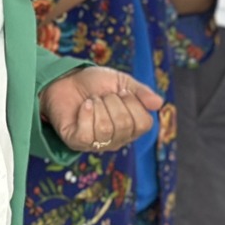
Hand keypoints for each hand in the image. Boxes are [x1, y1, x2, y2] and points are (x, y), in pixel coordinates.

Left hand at [40, 67, 163, 154]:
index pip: (144, 123)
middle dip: (112, 102)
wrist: (65, 80)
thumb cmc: (94, 84)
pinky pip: (87, 135)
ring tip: (92, 101)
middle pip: (124, 124)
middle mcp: (118, 139)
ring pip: (105, 129)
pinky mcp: (77, 142)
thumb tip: (159, 103)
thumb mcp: (121, 82)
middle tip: (102, 96)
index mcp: (132, 127)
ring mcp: (98, 144)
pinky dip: (85, 113)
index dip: (133, 103)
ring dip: (97, 106)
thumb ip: (140, 92)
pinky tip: (84, 106)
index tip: (121, 92)